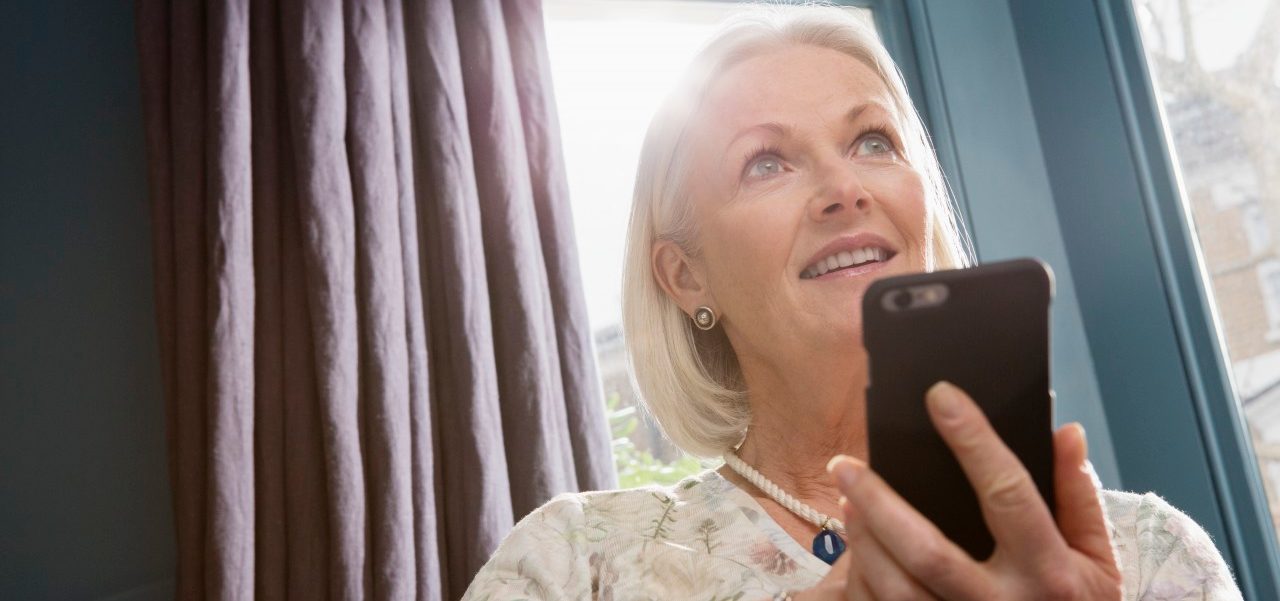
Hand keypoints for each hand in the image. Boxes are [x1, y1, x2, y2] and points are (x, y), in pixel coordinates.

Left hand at [820, 381, 1121, 599]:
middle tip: (846, 464)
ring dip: (864, 541)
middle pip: (929, 551)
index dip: (974, 439)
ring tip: (846, 498)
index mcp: (1050, 573)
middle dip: (880, 503)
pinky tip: (855, 545)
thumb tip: (1065, 432)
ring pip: (898, 587)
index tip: (941, 395)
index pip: (1008, 493)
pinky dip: (863, 575)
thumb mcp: (1097, 559)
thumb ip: (1078, 495)